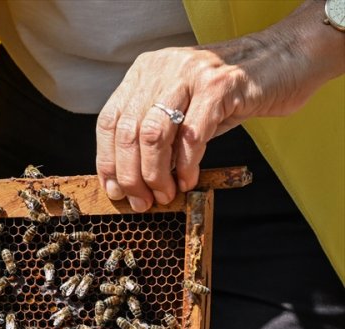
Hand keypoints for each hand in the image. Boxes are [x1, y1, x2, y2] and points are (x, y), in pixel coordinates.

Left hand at [95, 1, 344, 211]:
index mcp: (144, 72)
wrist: (286, 59)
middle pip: (128, 132)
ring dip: (155, 174)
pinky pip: (192, 135)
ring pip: (154, 135)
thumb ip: (157, 136)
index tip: (115, 190)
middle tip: (142, 201)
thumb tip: (131, 180)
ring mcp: (189, 73)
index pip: (108, 121)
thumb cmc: (231, 92)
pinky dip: (186, 165)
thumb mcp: (184, 108)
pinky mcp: (220, 85)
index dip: (108, 161)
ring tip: (165, 195)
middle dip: (132, 176)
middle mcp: (161, 68)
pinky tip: (188, 181)